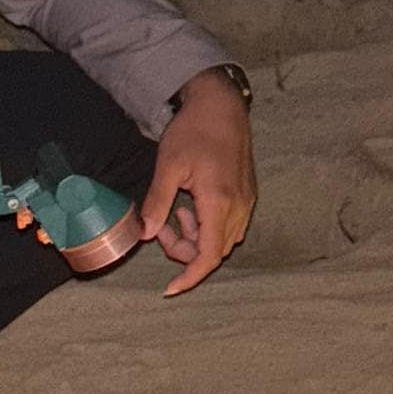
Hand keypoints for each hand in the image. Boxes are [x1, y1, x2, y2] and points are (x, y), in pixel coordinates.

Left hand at [144, 69, 255, 294]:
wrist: (221, 105)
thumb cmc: (194, 130)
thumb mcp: (168, 166)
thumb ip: (157, 203)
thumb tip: (145, 233)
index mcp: (219, 203)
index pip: (208, 257)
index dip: (189, 277)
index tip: (171, 288)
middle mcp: (238, 207)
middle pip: (214, 252)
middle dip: (185, 250)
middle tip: (160, 228)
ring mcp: (246, 202)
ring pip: (223, 240)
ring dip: (196, 238)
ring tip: (176, 212)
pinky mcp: (247, 195)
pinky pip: (230, 225)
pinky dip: (208, 226)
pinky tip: (192, 206)